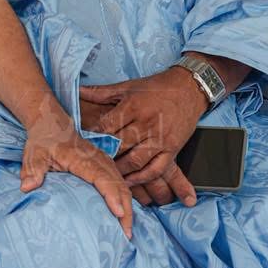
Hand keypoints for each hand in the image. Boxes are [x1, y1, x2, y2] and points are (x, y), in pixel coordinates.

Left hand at [20, 109, 133, 238]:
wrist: (52, 125)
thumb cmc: (43, 142)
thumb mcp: (34, 155)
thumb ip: (33, 170)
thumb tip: (27, 187)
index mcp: (83, 159)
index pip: (102, 178)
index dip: (112, 196)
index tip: (119, 213)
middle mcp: (98, 160)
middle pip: (118, 185)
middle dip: (126, 209)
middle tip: (126, 234)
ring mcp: (104, 163)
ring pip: (122, 185)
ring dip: (127, 207)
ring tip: (127, 232)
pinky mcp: (105, 167)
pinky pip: (119, 183)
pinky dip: (124, 200)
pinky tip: (124, 217)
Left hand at [83, 68, 207, 206]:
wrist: (190, 88)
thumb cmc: (157, 87)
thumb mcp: (128, 86)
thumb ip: (101, 92)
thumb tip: (76, 90)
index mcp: (133, 106)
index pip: (107, 126)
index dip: (93, 137)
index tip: (81, 145)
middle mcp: (146, 123)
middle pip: (119, 145)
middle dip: (103, 155)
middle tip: (89, 164)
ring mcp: (160, 138)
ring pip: (135, 160)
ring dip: (119, 170)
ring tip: (107, 175)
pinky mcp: (172, 149)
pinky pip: (156, 169)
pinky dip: (141, 178)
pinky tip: (129, 182)